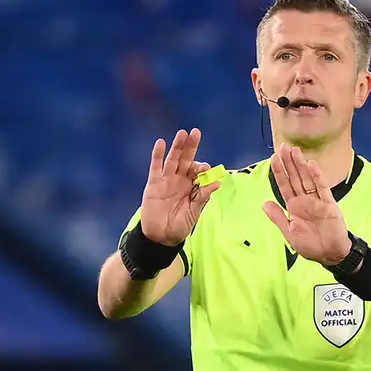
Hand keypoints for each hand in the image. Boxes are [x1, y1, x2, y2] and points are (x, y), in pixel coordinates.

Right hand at [140, 128, 219, 245]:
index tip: (204, 168)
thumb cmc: (180, 226)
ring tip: (182, 133)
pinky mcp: (153, 184)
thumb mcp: (194, 212)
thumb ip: (203, 196)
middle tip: (196, 132)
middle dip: (191, 147)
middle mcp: (180, 181)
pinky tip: (161, 143)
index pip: (198, 171)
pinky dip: (157, 155)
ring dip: (177, 147)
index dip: (202, 167)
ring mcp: (166, 181)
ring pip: (172, 160)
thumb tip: (217, 182)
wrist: (161, 237)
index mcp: (192, 187)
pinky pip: (155, 167)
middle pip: (186, 160)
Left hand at [263, 144, 350, 264]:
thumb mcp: (289, 232)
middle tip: (283, 147)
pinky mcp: (329, 204)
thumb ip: (278, 217)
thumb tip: (264, 203)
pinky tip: (311, 165)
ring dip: (301, 165)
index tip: (273, 158)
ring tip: (294, 150)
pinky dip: (317, 177)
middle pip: (295, 178)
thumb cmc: (310, 245)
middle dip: (288, 163)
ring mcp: (317, 201)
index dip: (279, 172)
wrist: (330, 254)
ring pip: (307, 179)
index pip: (284, 186)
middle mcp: (304, 200)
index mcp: (293, 207)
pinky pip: (322, 188)